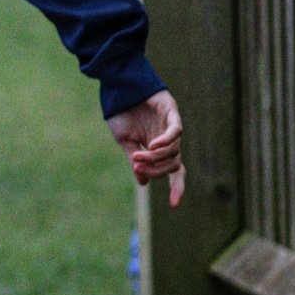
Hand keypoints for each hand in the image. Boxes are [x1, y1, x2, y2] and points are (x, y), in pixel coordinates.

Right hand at [109, 89, 184, 207]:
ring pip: (173, 151)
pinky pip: (175, 131)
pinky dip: (165, 141)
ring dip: (155, 157)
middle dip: (156, 170)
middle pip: (173, 164)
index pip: (174, 172)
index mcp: (158, 148)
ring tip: (136, 155)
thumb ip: (136, 161)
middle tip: (136, 167)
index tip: (174, 205)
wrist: (117, 88)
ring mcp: (171, 126)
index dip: (176, 188)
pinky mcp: (172, 112)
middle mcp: (169, 140)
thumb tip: (143, 182)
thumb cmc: (120, 113)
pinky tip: (151, 145)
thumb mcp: (124, 141)